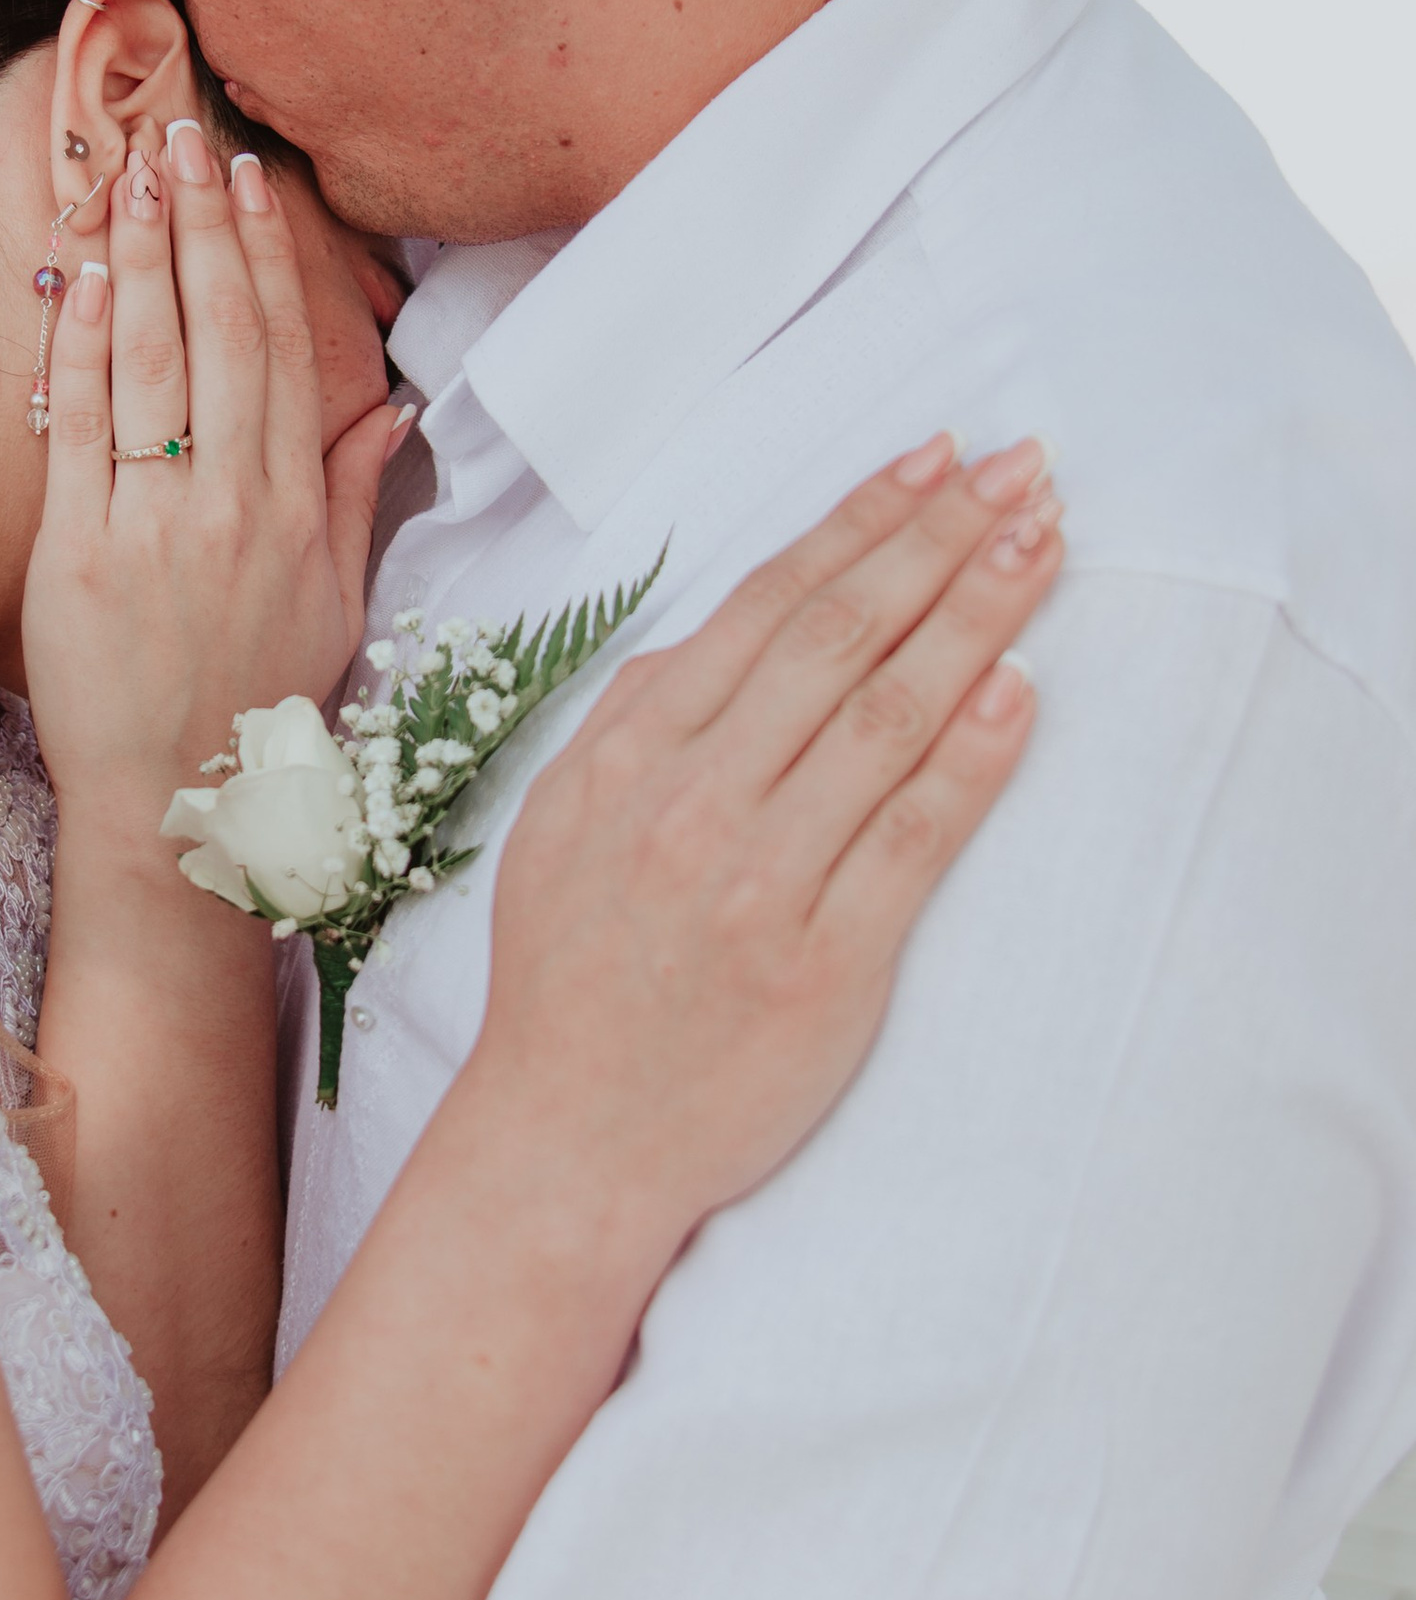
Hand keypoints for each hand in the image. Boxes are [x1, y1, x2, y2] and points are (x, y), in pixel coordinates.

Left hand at [22, 120, 406, 822]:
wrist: (181, 816)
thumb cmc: (258, 711)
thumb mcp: (336, 606)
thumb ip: (353, 498)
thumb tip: (389, 409)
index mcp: (293, 510)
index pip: (282, 353)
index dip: (264, 259)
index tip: (248, 185)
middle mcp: (229, 507)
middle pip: (216, 336)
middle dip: (198, 227)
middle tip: (183, 139)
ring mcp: (150, 528)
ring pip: (149, 366)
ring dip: (140, 262)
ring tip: (130, 179)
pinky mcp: (75, 556)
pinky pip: (79, 432)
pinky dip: (78, 351)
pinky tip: (76, 282)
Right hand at [476, 436, 1062, 1237]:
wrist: (569, 1136)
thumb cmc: (568, 977)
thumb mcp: (557, 824)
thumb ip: (632, 721)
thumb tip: (715, 634)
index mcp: (628, 757)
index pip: (766, 609)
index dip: (860, 525)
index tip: (934, 463)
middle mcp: (692, 803)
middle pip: (839, 641)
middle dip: (938, 541)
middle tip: (1019, 472)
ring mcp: (760, 881)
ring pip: (887, 719)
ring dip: (975, 617)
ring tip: (1042, 545)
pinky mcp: (826, 963)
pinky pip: (912, 839)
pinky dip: (970, 757)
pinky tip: (1019, 687)